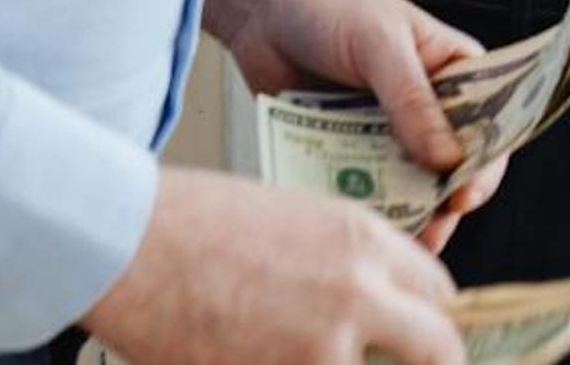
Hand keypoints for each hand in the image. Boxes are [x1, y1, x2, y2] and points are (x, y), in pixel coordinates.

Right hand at [85, 166, 463, 364]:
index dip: (431, 322)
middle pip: (440, 352)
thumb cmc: (196, 222)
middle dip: (433, 364)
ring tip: (306, 353)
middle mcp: (357, 295)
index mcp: (364, 240)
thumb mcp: (297, 219)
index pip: (440, 295)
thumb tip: (376, 306)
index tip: (418, 338)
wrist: (128, 245)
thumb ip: (348, 264)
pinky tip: (271, 364)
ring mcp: (319, 350)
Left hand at [203, 0, 507, 242]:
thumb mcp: (379, 44)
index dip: (485, 164)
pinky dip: (359, 207)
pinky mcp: (345, 147)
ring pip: (406, 186)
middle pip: (450, 169)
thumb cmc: (329, 0)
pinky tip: (352, 223)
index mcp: (452, 71)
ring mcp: (385, 131)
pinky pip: (359, 187)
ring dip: (403, 215)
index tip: (464, 195)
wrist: (259, 3)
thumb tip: (447, 159)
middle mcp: (425, 106)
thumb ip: (413, 100)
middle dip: (442, 204)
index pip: (489, 124)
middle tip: (428, 233)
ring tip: (390, 237)